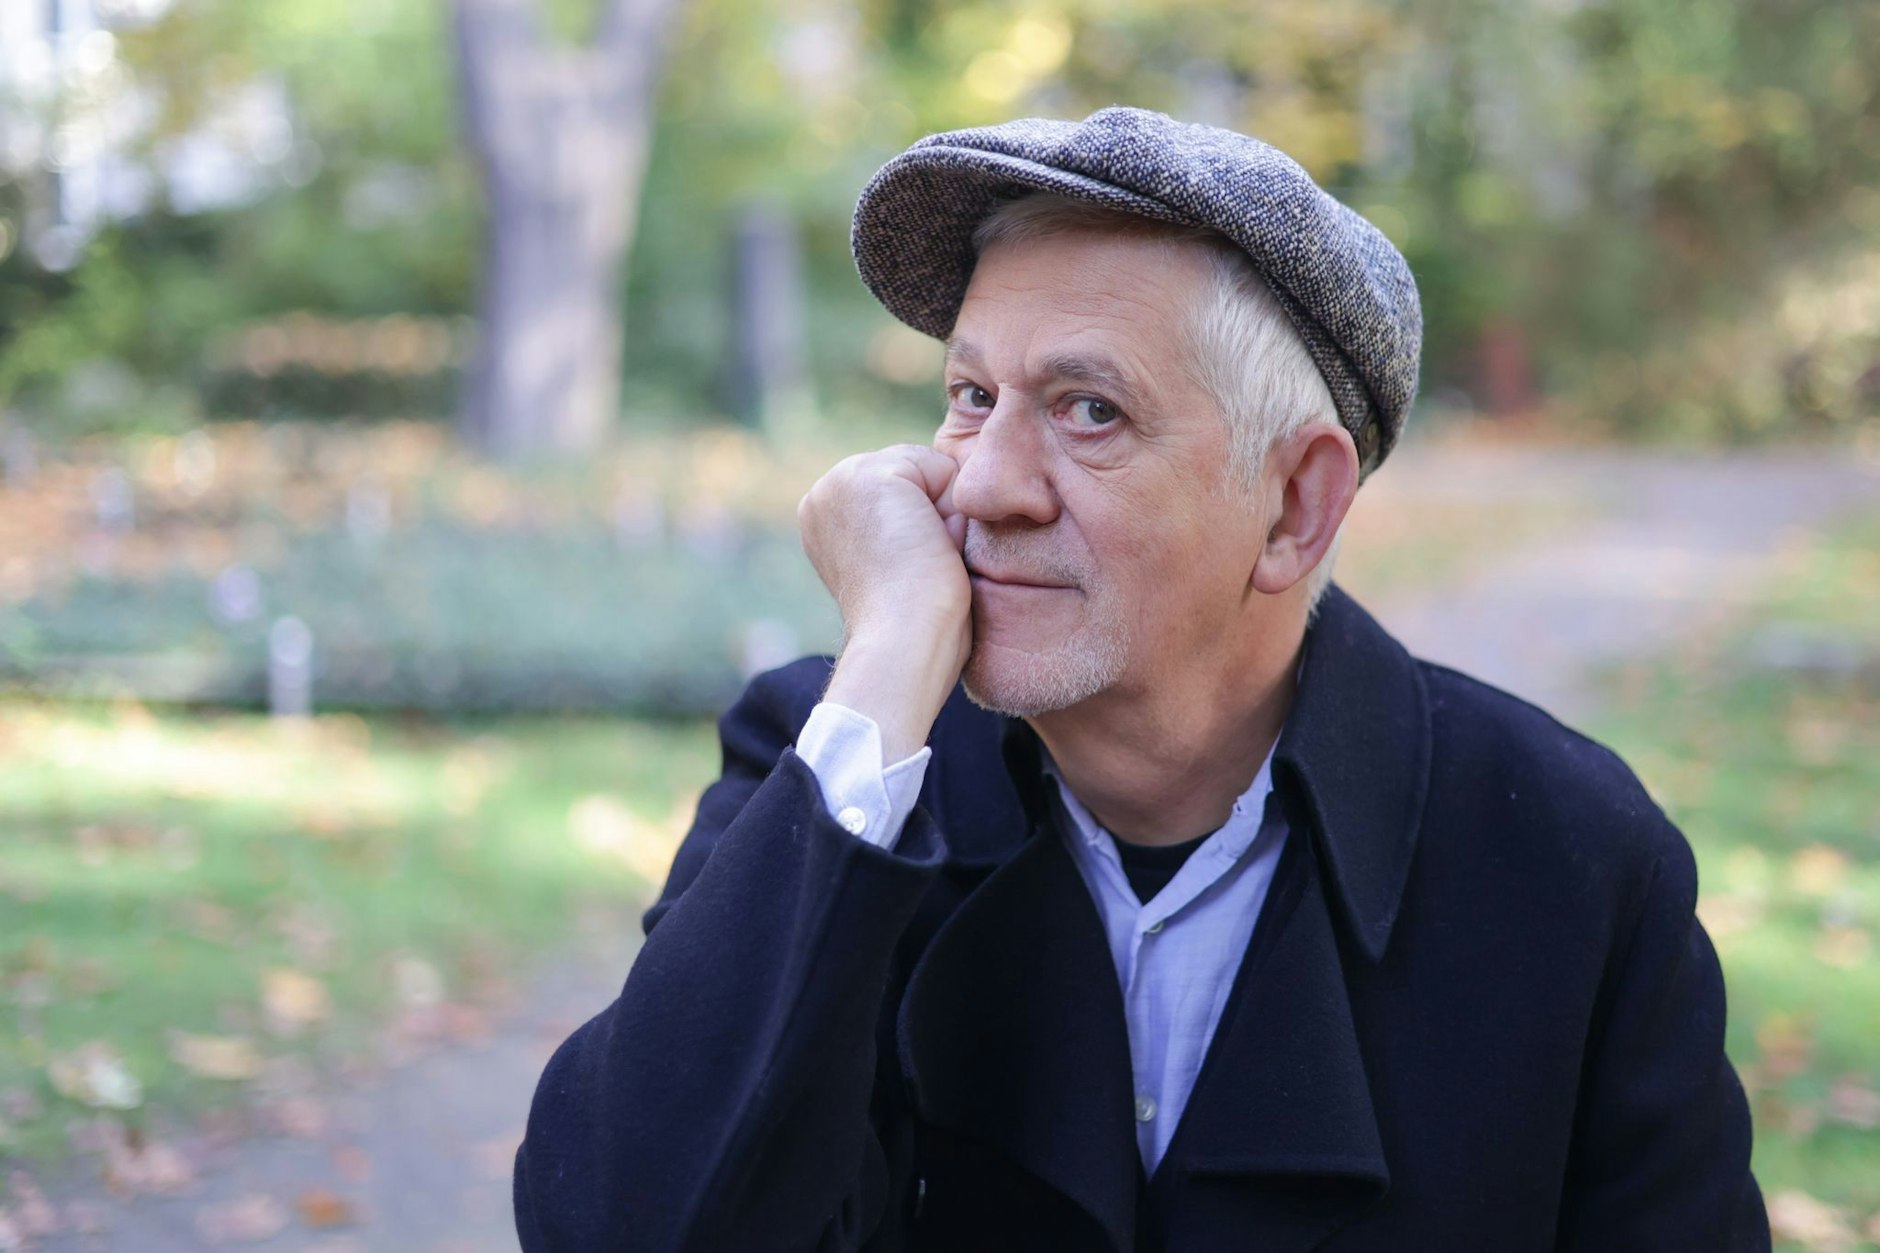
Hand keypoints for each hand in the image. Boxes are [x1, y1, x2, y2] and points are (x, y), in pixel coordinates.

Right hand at [797, 444, 971, 759]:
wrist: (903, 646)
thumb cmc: (913, 629)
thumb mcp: (895, 568)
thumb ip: (901, 529)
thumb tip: (936, 515)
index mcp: (824, 518)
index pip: (901, 491)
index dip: (925, 530)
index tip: (907, 574)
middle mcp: (823, 492)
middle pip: (917, 475)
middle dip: (934, 519)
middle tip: (918, 568)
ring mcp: (842, 479)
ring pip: (931, 472)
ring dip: (944, 517)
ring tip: (924, 559)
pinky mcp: (871, 473)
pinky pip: (943, 470)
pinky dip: (952, 512)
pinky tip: (930, 546)